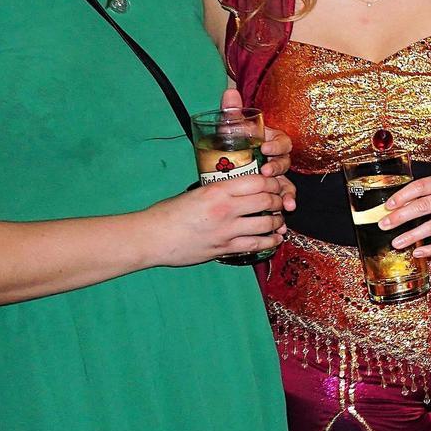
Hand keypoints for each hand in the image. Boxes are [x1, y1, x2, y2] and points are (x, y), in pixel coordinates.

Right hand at [147, 173, 286, 265]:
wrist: (151, 237)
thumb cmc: (168, 213)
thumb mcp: (196, 192)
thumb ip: (220, 191)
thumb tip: (241, 191)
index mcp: (217, 190)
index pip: (259, 182)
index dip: (273, 183)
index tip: (276, 185)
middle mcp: (225, 209)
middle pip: (267, 201)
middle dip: (279, 201)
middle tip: (280, 202)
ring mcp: (226, 231)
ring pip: (266, 224)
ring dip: (277, 222)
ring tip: (279, 221)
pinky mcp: (224, 249)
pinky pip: (256, 245)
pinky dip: (270, 241)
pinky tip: (275, 239)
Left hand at [221, 87, 294, 211]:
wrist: (225, 161)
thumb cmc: (234, 141)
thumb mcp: (232, 127)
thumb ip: (233, 111)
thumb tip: (229, 93)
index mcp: (272, 141)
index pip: (282, 142)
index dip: (276, 145)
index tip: (265, 147)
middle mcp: (276, 159)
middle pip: (285, 163)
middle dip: (277, 169)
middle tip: (266, 172)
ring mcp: (275, 177)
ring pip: (286, 184)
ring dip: (287, 192)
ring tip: (284, 203)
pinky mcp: (271, 192)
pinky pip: (281, 199)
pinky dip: (284, 207)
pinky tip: (283, 214)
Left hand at [383, 173, 430, 257]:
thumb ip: (419, 196)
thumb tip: (390, 209)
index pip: (420, 186)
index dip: (402, 196)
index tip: (387, 206)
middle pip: (424, 206)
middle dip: (401, 217)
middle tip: (384, 225)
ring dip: (412, 235)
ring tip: (396, 243)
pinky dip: (430, 249)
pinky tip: (416, 252)